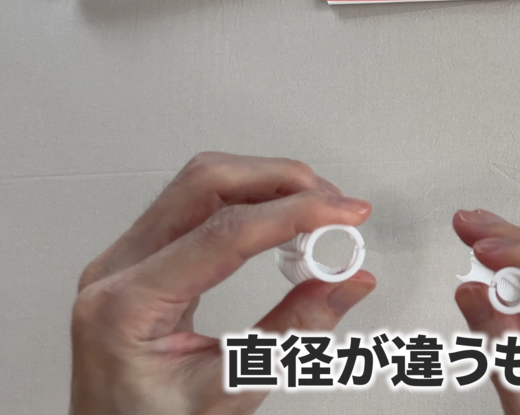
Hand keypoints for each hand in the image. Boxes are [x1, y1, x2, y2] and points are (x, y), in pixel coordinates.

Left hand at [70, 152, 375, 414]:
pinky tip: (280, 219)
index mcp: (125, 306)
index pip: (222, 233)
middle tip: (335, 205)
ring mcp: (125, 258)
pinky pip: (195, 202)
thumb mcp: (230, 390)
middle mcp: (117, 269)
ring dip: (266, 184)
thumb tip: (349, 280)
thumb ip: (295, 331)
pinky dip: (248, 200)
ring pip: (200, 182)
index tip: (344, 215)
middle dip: (280, 181)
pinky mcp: (142, 256)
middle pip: (204, 183)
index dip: (293, 215)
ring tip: (316, 213)